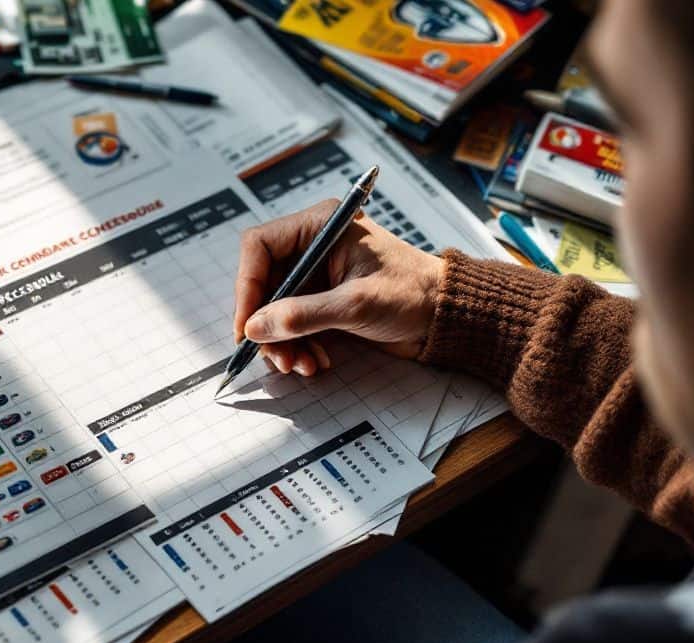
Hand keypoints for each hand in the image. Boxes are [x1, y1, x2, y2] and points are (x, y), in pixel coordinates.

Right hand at [234, 200, 445, 375]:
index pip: (259, 247)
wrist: (446, 316)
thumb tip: (255, 327)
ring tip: (300, 366)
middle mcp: (313, 246)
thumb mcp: (355, 305)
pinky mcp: (322, 300)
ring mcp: (316, 275)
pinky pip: (292, 324)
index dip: (248, 286)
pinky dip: (297, 346)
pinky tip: (314, 362)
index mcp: (320, 226)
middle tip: (276, 357)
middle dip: (267, 324)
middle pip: (263, 283)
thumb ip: (302, 316)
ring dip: (282, 342)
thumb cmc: (412, 294)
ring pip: (274, 309)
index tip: (248, 325)